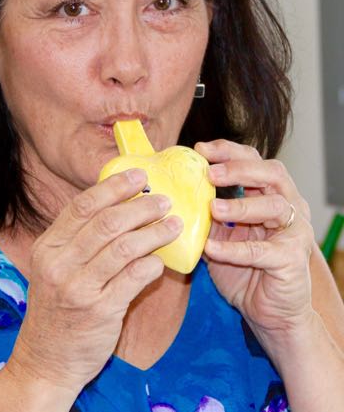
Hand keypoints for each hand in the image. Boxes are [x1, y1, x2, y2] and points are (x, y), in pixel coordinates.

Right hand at [7, 170, 181, 395]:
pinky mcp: (100, 311)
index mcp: (48, 247)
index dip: (113, 187)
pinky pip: (133, 278)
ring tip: (174, 225)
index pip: (82, 206)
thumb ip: (76, 240)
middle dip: (140, 206)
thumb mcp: (53, 268)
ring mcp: (78, 288)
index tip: (139, 176)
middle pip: (106, 222)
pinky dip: (151, 264)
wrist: (46, 359)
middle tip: (164, 200)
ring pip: (123, 247)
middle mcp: (59, 263)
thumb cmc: (56, 308)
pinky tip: (162, 259)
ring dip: (153, 232)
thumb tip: (116, 206)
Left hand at [195, 139, 314, 340]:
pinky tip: (211, 249)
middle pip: (272, 173)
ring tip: (212, 208)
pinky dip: (235, 248)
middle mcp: (287, 207)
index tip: (200, 149)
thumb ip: (206, 211)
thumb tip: (169, 191)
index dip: (228, 151)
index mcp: (268, 194)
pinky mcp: (291, 260)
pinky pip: (263, 250)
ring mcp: (293, 233)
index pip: (253, 160)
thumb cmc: (243, 269)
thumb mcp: (220, 234)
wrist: (270, 312)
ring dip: (241, 205)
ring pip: (274, 206)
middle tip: (210, 173)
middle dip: (240, 169)